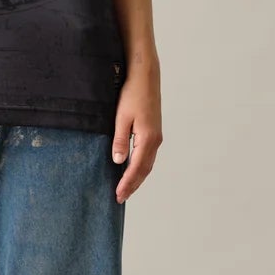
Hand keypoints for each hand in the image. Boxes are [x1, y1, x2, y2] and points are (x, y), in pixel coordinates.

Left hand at [111, 71, 161, 202]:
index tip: (118, 195)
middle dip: (133, 185)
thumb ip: (120, 140)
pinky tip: (131, 169)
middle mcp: (155, 140)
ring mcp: (156, 136)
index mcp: (148, 138)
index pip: (136, 168)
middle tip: (120, 198)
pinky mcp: (154, 131)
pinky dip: (140, 167)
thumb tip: (119, 161)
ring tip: (125, 188)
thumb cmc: (132, 93)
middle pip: (144, 170)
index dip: (127, 183)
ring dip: (137, 177)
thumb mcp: (121, 117)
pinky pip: (148, 155)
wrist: (146, 76)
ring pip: (148, 164)